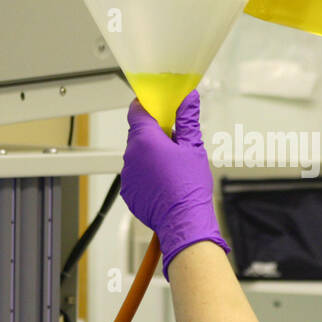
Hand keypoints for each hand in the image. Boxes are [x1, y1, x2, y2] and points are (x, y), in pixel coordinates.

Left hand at [120, 90, 228, 279]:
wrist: (184, 221)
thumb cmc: (189, 187)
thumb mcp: (193, 148)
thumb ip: (188, 120)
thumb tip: (188, 99)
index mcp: (146, 140)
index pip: (136, 111)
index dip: (146, 105)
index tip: (157, 106)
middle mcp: (131, 156)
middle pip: (138, 134)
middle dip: (154, 133)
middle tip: (174, 139)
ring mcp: (128, 175)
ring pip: (137, 155)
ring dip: (150, 155)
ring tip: (172, 166)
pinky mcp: (128, 191)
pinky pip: (136, 174)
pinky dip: (147, 174)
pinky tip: (164, 181)